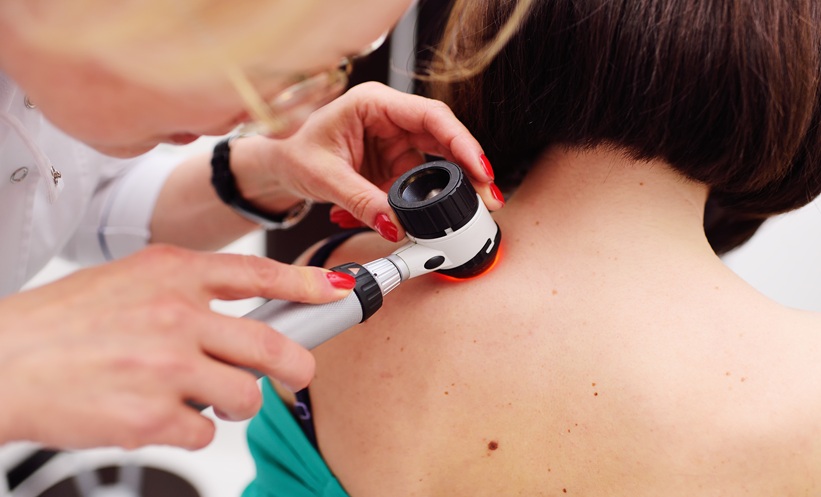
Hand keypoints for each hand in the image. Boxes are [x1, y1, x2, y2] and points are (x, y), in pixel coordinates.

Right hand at [0, 245, 354, 449]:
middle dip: (296, 364)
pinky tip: (160, 414)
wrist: (0, 363)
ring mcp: (165, 367)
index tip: (337, 289)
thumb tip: (239, 311)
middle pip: (272, 345)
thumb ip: (186, 291)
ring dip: (234, 402)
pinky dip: (192, 428)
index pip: (258, 272)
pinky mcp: (152, 417)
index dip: (307, 281)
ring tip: (202, 396)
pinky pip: (204, 431)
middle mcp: (174, 316)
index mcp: (170, 273)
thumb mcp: (128, 280)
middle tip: (295, 372)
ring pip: (245, 396)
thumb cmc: (60, 323)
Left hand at [231, 81, 503, 241]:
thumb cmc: (294, 154)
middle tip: (486, 198)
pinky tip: (414, 220)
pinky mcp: (394, 164)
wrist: (279, 167)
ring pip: (436, 165)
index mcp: (374, 103)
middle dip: (467, 169)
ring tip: (456, 216)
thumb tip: (395, 226)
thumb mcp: (325, 178)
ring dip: (446, 192)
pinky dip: (419, 205)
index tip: (478, 169)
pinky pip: (418, 184)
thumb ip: (362, 202)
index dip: (461, 142)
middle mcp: (390, 119)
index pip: (430, 117)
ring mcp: (395, 142)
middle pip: (443, 139)